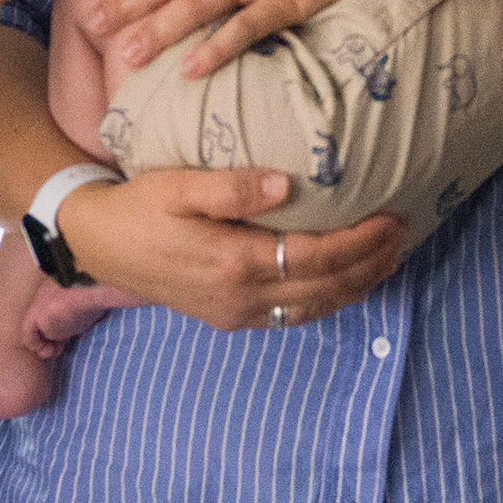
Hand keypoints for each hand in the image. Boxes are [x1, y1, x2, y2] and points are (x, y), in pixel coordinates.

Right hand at [56, 168, 407, 329]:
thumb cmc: (138, 206)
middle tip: (405, 234)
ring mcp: (235, 313)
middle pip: (325, 287)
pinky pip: (290, 316)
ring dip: (356, 285)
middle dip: (371, 263)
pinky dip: (327, 300)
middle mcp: (240, 297)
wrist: (96, 244)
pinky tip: (345, 282)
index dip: (362, 240)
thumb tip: (285, 185)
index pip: (317, 256)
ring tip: (389, 258)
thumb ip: (231, 187)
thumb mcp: (178, 185)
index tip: (393, 216)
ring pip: (313, 308)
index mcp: (233, 262)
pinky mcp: (228, 318)